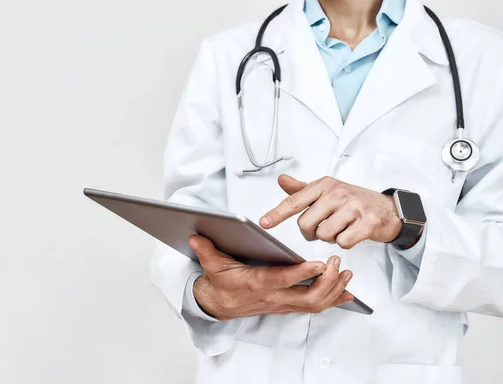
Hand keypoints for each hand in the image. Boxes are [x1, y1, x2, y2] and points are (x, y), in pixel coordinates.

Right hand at [189, 235, 353, 320]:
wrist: (220, 305)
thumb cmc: (221, 283)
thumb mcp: (211, 265)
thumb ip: (206, 250)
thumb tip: (195, 235)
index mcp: (256, 284)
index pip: (282, 280)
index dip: (301, 273)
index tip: (319, 263)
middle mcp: (273, 297)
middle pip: (307, 297)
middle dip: (327, 282)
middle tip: (339, 263)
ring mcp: (282, 304)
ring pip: (315, 304)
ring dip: (334, 290)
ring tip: (348, 273)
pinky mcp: (288, 306)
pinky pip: (315, 306)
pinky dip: (333, 299)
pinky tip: (347, 291)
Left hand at [260, 175, 402, 248]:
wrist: (387, 209)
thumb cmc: (352, 201)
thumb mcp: (326, 191)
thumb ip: (302, 190)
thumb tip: (280, 179)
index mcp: (324, 185)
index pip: (294, 201)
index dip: (277, 214)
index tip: (263, 223)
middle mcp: (337, 192)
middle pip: (306, 224)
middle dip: (311, 232)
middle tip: (324, 227)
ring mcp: (353, 207)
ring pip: (324, 234)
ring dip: (329, 238)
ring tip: (340, 228)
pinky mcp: (367, 222)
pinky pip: (343, 242)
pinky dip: (345, 243)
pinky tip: (352, 233)